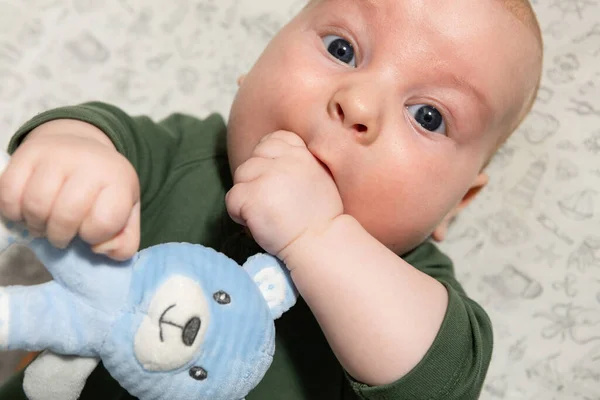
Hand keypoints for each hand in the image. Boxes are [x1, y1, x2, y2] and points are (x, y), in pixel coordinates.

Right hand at [0, 120, 139, 259]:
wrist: (81, 147)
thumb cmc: (102, 188)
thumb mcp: (126, 213)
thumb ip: (124, 241)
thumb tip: (100, 249)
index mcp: (118, 179)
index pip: (105, 221)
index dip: (94, 236)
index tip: (90, 231)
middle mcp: (89, 162)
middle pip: (66, 215)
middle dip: (60, 236)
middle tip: (61, 236)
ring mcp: (57, 154)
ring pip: (36, 205)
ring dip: (36, 225)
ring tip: (44, 224)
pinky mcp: (28, 152)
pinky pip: (9, 192)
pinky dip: (13, 211)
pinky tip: (25, 212)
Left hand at [226, 130, 342, 261]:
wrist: (322, 244)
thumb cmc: (322, 219)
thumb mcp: (319, 178)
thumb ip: (299, 163)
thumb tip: (275, 160)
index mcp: (302, 155)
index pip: (273, 139)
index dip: (267, 157)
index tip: (272, 179)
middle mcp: (285, 161)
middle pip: (253, 159)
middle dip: (255, 179)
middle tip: (269, 201)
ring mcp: (267, 177)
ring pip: (241, 176)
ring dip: (247, 195)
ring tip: (265, 213)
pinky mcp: (253, 196)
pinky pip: (232, 199)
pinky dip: (238, 213)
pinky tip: (256, 223)